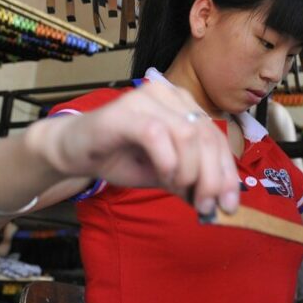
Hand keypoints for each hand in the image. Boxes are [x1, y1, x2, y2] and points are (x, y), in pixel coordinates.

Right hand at [32, 82, 240, 214]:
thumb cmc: (120, 157)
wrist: (73, 150)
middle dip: (213, 178)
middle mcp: (170, 96)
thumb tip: (219, 202)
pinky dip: (167, 160)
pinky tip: (163, 176)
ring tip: (178, 189)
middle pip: (207, 137)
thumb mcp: (164, 174)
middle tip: (206, 206)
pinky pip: (157, 134)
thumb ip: (191, 181)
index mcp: (185, 107)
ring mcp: (148, 99)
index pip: (216, 139)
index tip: (229, 206)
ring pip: (188, 134)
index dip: (227, 173)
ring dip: (189, 171)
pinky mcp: (125, 111)